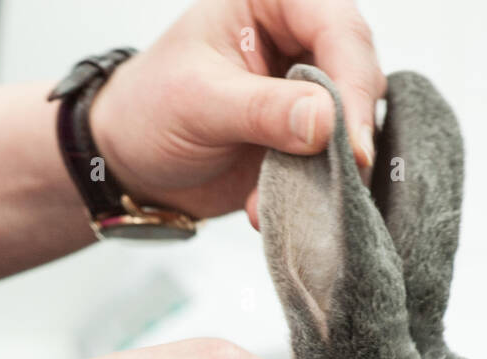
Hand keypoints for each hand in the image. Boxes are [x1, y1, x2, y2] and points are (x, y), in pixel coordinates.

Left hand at [89, 0, 385, 226]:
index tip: (352, 140)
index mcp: (273, 3)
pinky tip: (264, 209)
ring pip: (353, 122)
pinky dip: (312, 189)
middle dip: (351, 128)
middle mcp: (298, 38)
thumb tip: (327, 120)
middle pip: (358, 72)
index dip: (351, 82)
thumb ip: (263, 109)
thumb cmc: (148, 109)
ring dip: (332, 167)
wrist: (129, 163)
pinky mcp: (305, 139)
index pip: (337, 27)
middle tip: (344, 172)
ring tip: (297, 198)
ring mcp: (305, 90)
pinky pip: (332, 162)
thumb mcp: (198, 102)